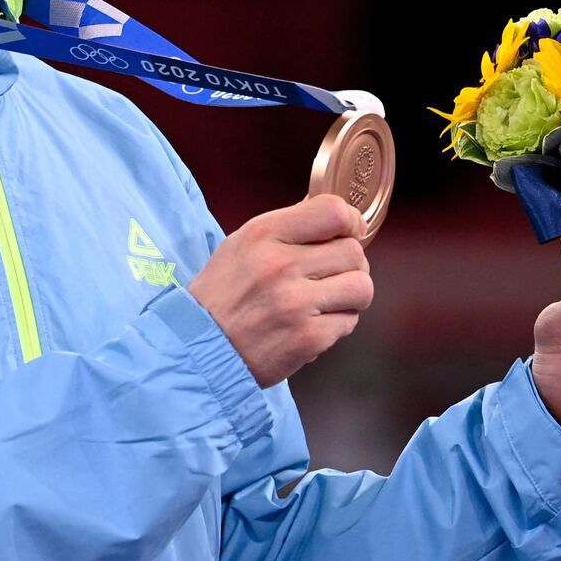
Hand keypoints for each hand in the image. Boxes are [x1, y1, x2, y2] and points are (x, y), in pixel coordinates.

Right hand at [186, 194, 373, 387]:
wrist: (199, 348)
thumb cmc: (223, 295)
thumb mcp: (241, 245)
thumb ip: (286, 228)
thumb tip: (334, 214)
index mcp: (263, 234)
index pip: (333, 211)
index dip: (351, 221)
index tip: (350, 232)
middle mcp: (280, 265)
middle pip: (354, 252)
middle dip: (349, 264)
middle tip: (331, 275)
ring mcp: (296, 303)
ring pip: (362, 287)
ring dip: (351, 295)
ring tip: (329, 300)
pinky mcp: (308, 338)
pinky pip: (349, 322)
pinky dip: (337, 324)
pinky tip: (313, 324)